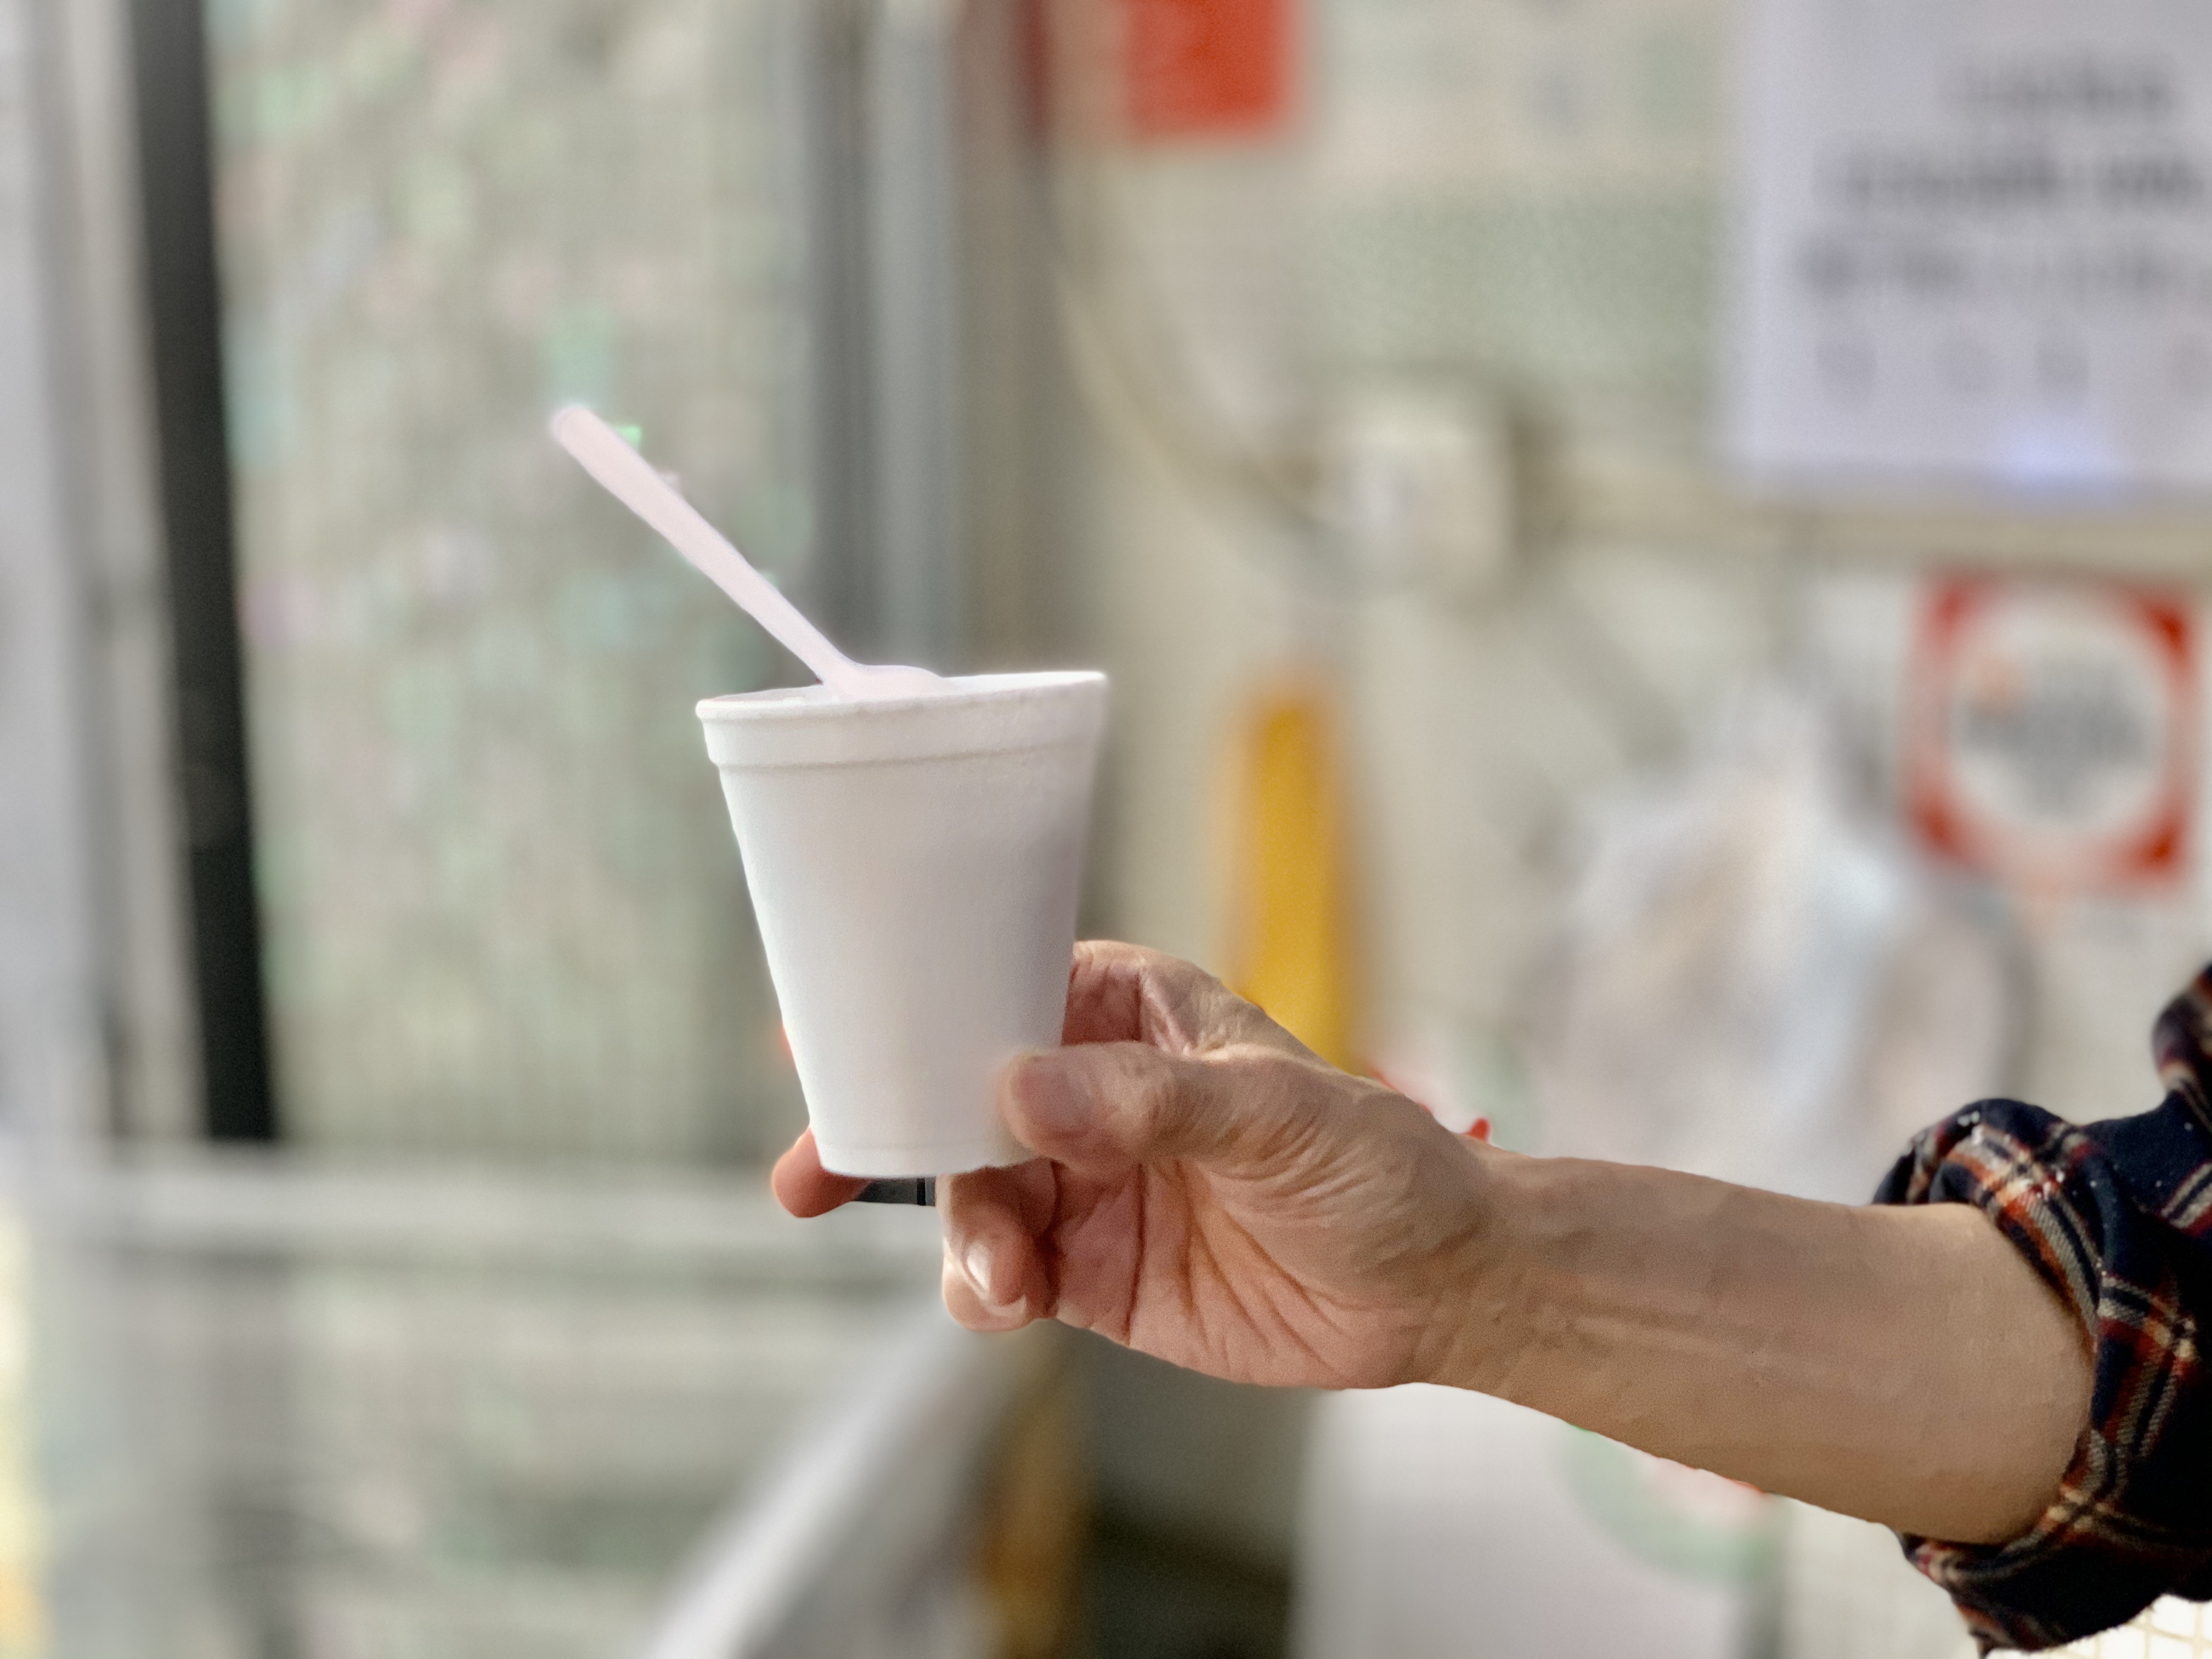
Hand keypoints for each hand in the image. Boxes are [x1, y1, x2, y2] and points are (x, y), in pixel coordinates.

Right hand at [773, 940, 1492, 1388]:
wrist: (1433, 1287)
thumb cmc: (1373, 1163)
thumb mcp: (1273, 1113)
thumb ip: (1146, 1103)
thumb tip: (1021, 1091)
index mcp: (1124, 1010)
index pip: (997, 986)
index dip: (909, 1008)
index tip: (824, 1038)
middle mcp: (1087, 1090)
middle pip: (954, 1098)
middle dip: (884, 1133)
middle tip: (811, 1177)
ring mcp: (1081, 1183)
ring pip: (968, 1196)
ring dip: (959, 1233)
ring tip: (1004, 1276)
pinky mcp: (1089, 1271)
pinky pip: (1000, 1275)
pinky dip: (982, 1291)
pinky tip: (1011, 1303)